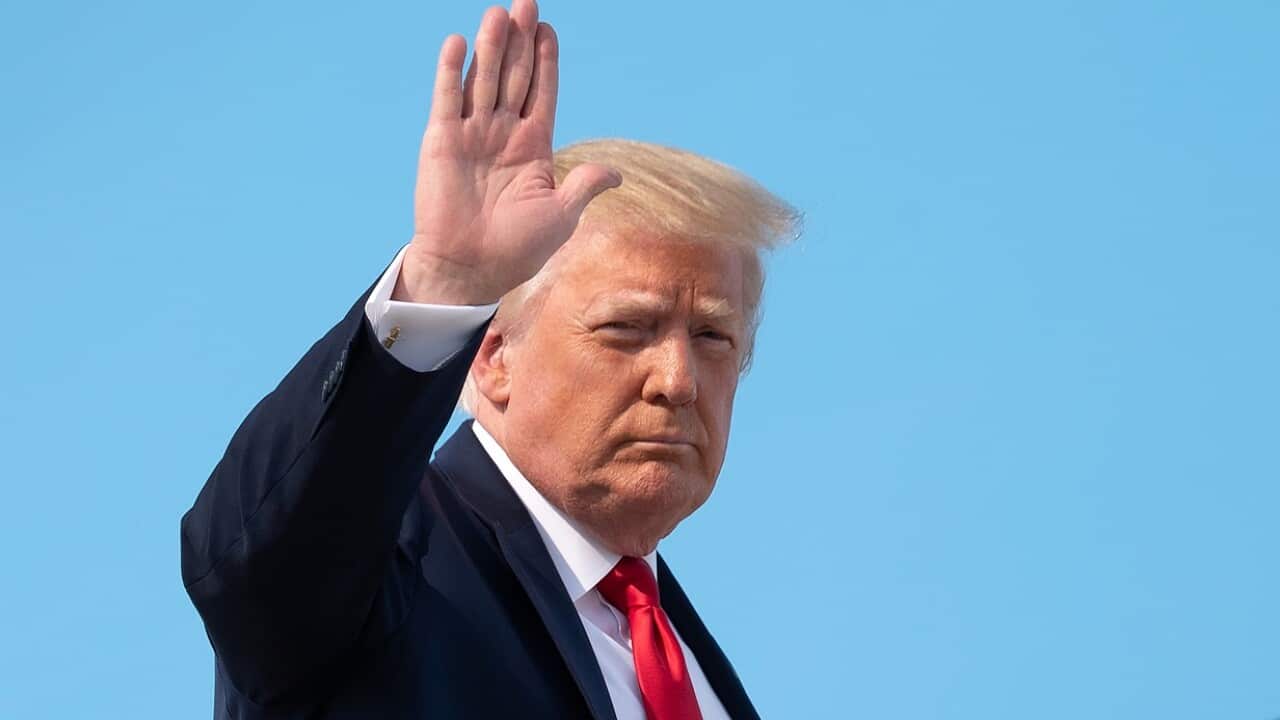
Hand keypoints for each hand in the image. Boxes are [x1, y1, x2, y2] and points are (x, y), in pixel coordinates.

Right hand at [397, 0, 620, 304]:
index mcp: (533, 148)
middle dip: (520, 41)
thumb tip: (615, 173)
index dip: (545, 61)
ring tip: (500, 12)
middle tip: (526, 3)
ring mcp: (471, 135)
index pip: (542, 93)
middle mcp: (502, 135)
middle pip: (514, 77)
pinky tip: (459, 42)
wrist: (469, 269)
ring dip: (492, 47)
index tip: (549, 28)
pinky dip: (452, 71)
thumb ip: (584, 185)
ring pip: (484, 80)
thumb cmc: (517, 249)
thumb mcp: (560, 215)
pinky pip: (448, 99)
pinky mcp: (442, 142)